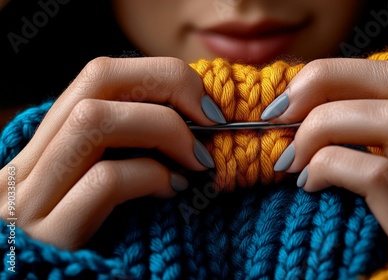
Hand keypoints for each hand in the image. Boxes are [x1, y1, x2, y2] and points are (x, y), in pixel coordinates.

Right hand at [0, 57, 219, 249]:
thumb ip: (132, 146)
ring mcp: (29, 197)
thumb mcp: (111, 180)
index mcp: (48, 143)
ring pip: (94, 120)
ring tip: (197, 161)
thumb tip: (195, 116)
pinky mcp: (47, 233)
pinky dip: (152, 175)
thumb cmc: (103, 237)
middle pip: (97, 78)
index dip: (161, 75)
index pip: (100, 75)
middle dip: (169, 86)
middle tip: (212, 120)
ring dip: (165, 130)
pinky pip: (105, 180)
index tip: (206, 105)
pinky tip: (173, 191)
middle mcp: (29, 161)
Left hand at [264, 58, 387, 265]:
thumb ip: (334, 143)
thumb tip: (284, 111)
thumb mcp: (346, 182)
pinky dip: (332, 167)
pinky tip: (306, 185)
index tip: (284, 99)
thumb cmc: (353, 238)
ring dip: (325, 126)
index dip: (332, 73)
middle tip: (279, 115)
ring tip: (290, 160)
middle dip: (326, 83)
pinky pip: (381, 176)